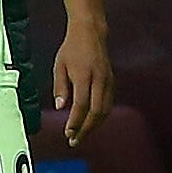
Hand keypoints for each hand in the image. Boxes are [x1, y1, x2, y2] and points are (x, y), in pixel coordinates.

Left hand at [51, 21, 113, 146]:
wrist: (90, 32)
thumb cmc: (72, 48)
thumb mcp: (59, 65)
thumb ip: (60, 87)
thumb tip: (61, 107)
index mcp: (84, 75)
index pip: (81, 105)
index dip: (75, 122)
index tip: (68, 133)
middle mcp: (99, 79)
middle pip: (96, 112)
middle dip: (85, 129)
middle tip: (75, 140)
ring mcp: (108, 80)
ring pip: (105, 110)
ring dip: (94, 125)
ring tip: (82, 134)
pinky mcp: (112, 81)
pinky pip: (108, 103)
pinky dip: (100, 116)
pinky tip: (91, 121)